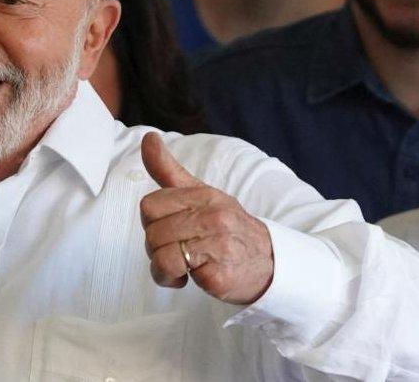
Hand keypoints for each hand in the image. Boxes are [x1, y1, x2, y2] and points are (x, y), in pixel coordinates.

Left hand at [140, 132, 273, 304]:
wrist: (270, 264)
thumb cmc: (227, 228)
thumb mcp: (201, 195)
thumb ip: (168, 170)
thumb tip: (148, 138)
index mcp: (203, 196)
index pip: (149, 206)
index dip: (152, 222)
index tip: (170, 228)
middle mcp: (213, 217)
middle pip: (152, 234)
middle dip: (157, 248)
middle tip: (179, 250)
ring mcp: (218, 245)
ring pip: (160, 256)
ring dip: (163, 268)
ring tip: (183, 266)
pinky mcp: (218, 275)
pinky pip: (174, 274)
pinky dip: (176, 280)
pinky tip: (193, 276)